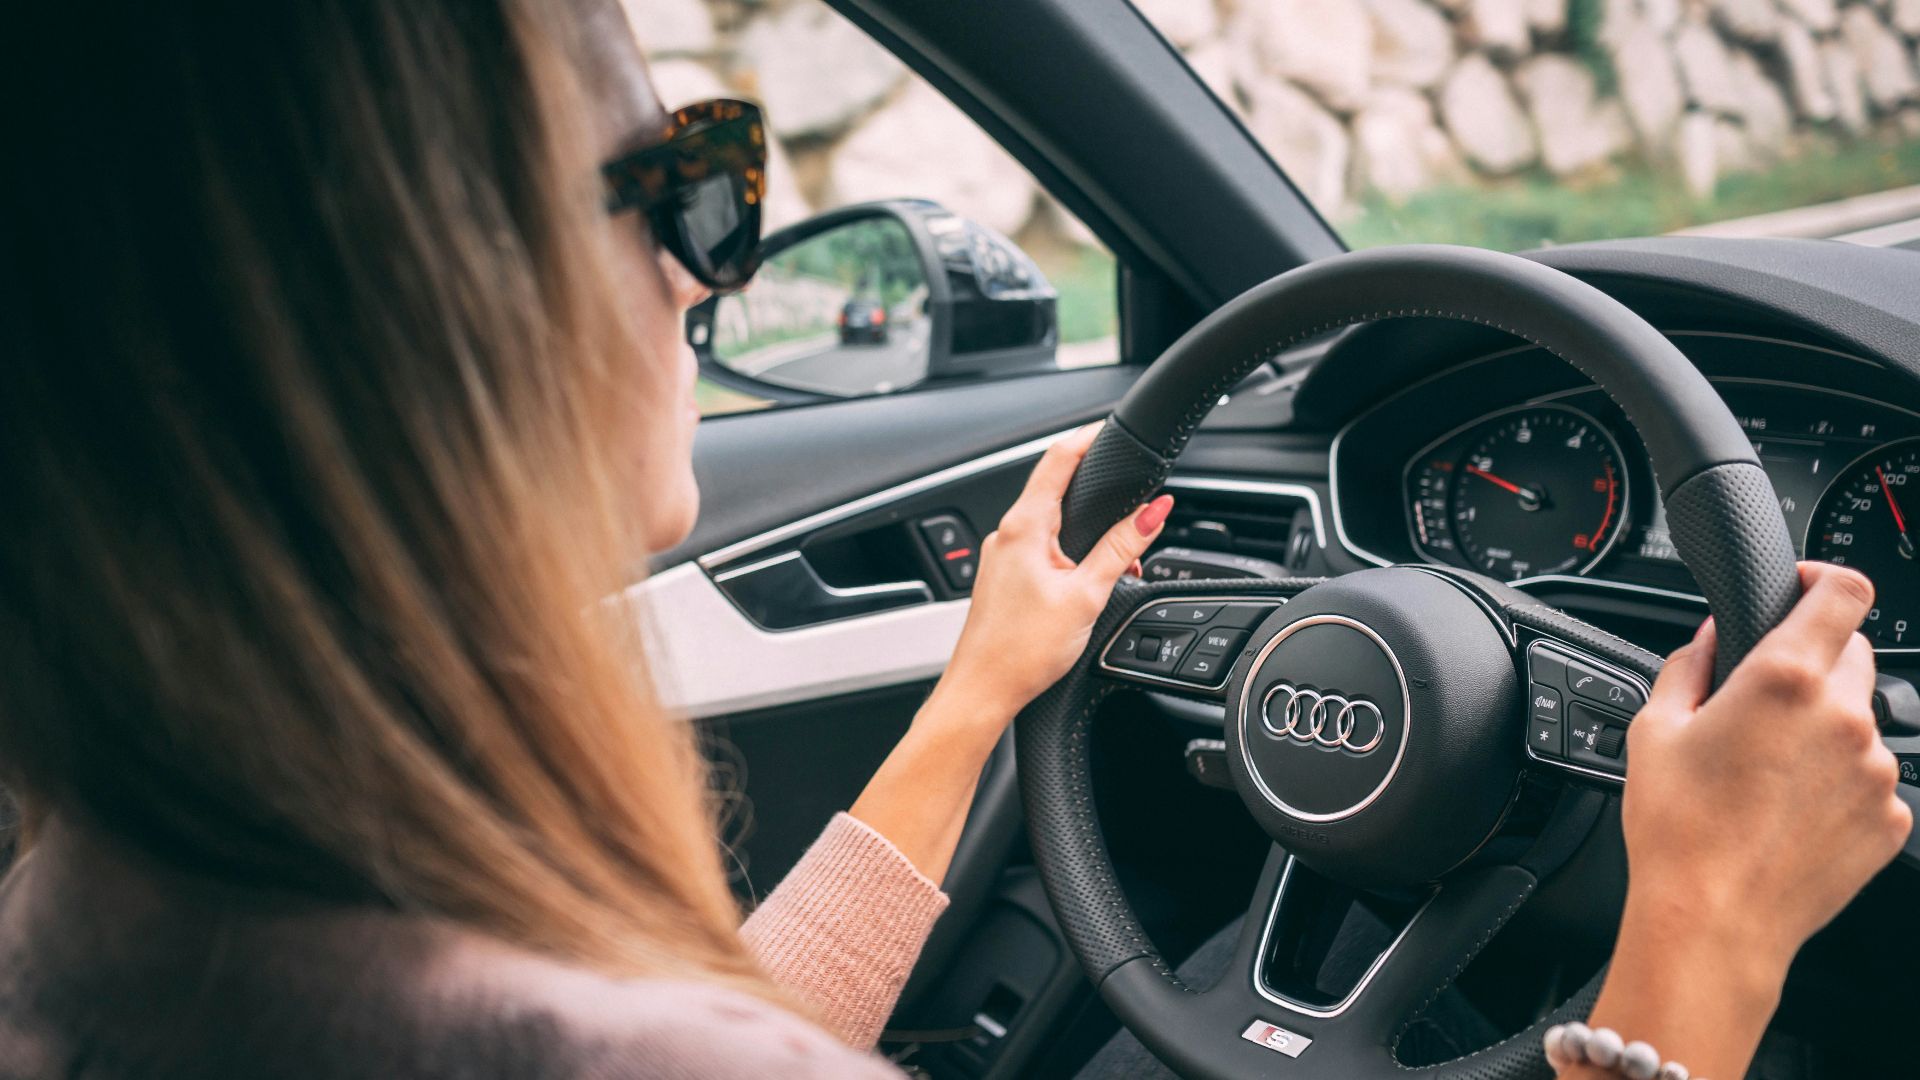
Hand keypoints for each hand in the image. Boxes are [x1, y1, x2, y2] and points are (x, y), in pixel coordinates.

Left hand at [849, 424, 1168, 880]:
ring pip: (1051, 523)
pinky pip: (1041, 549)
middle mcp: (1007, 534)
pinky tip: (1088, 581)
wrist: (981, 692)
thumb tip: (1153, 512)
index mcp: (1024, 526)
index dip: (1089, 438)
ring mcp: (1002, 556)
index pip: (1058, 458)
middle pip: (1056, 488)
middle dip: (1098, 493)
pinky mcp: (1004, 578)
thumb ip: (1121, 548)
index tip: (1113, 430)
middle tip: (1133, 501)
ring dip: (1087, 531)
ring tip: (1120, 558)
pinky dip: (1070, 553)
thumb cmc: (1021, 651)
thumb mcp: (1086, 595)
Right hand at [1621, 562, 1908, 973]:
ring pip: (1860, 718)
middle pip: (1853, 652)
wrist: (1714, 921)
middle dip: (1813, 659)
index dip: (1825, 578)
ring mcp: (1875, 771)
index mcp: (1785, 679)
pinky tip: (1789, 809)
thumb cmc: (1678, 830)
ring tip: (1768, 771)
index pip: (1845, 592)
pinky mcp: (1891, 818)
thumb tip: (1714, 637)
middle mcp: (1844, 718)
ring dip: (1824, 725)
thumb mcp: (1654, 729)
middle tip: (1763, 699)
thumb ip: (1690, 664)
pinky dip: (1838, 780)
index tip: (1804, 588)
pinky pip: (1870, 777)